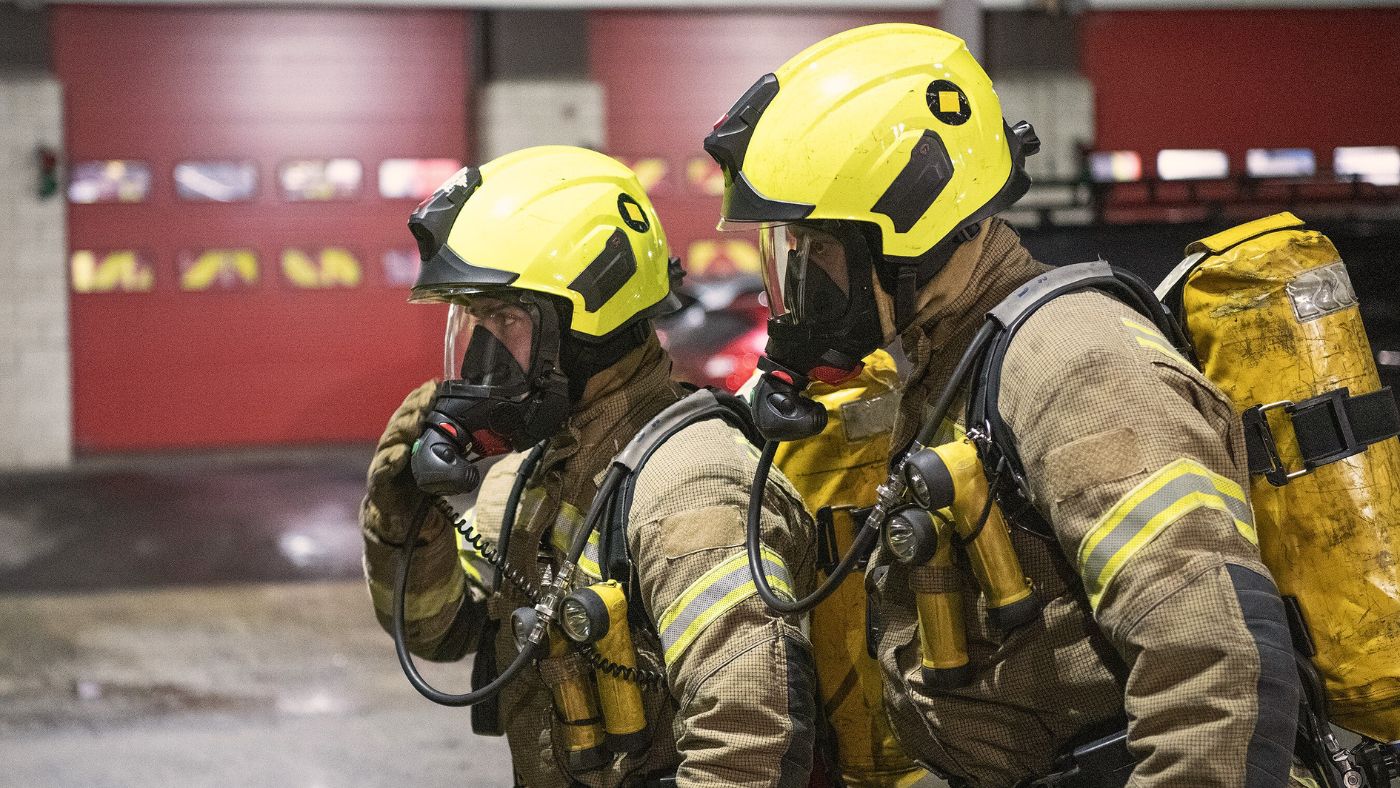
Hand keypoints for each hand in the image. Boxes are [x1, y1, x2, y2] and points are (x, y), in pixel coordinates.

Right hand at [363, 381, 438, 544]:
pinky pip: (383, 470)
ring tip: (415, 420)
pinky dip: (391, 461)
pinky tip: (399, 454)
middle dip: (415, 407)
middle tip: (427, 397)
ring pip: (392, 440)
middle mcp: (394, 444)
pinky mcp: (380, 482)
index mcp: (408, 436)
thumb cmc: (419, 483)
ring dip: (403, 428)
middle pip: (402, 420)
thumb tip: (487, 435)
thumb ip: (453, 448)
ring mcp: (385, 462)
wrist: (401, 515)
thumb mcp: (438, 462)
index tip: (435, 384)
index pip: (413, 410)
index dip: (422, 396)